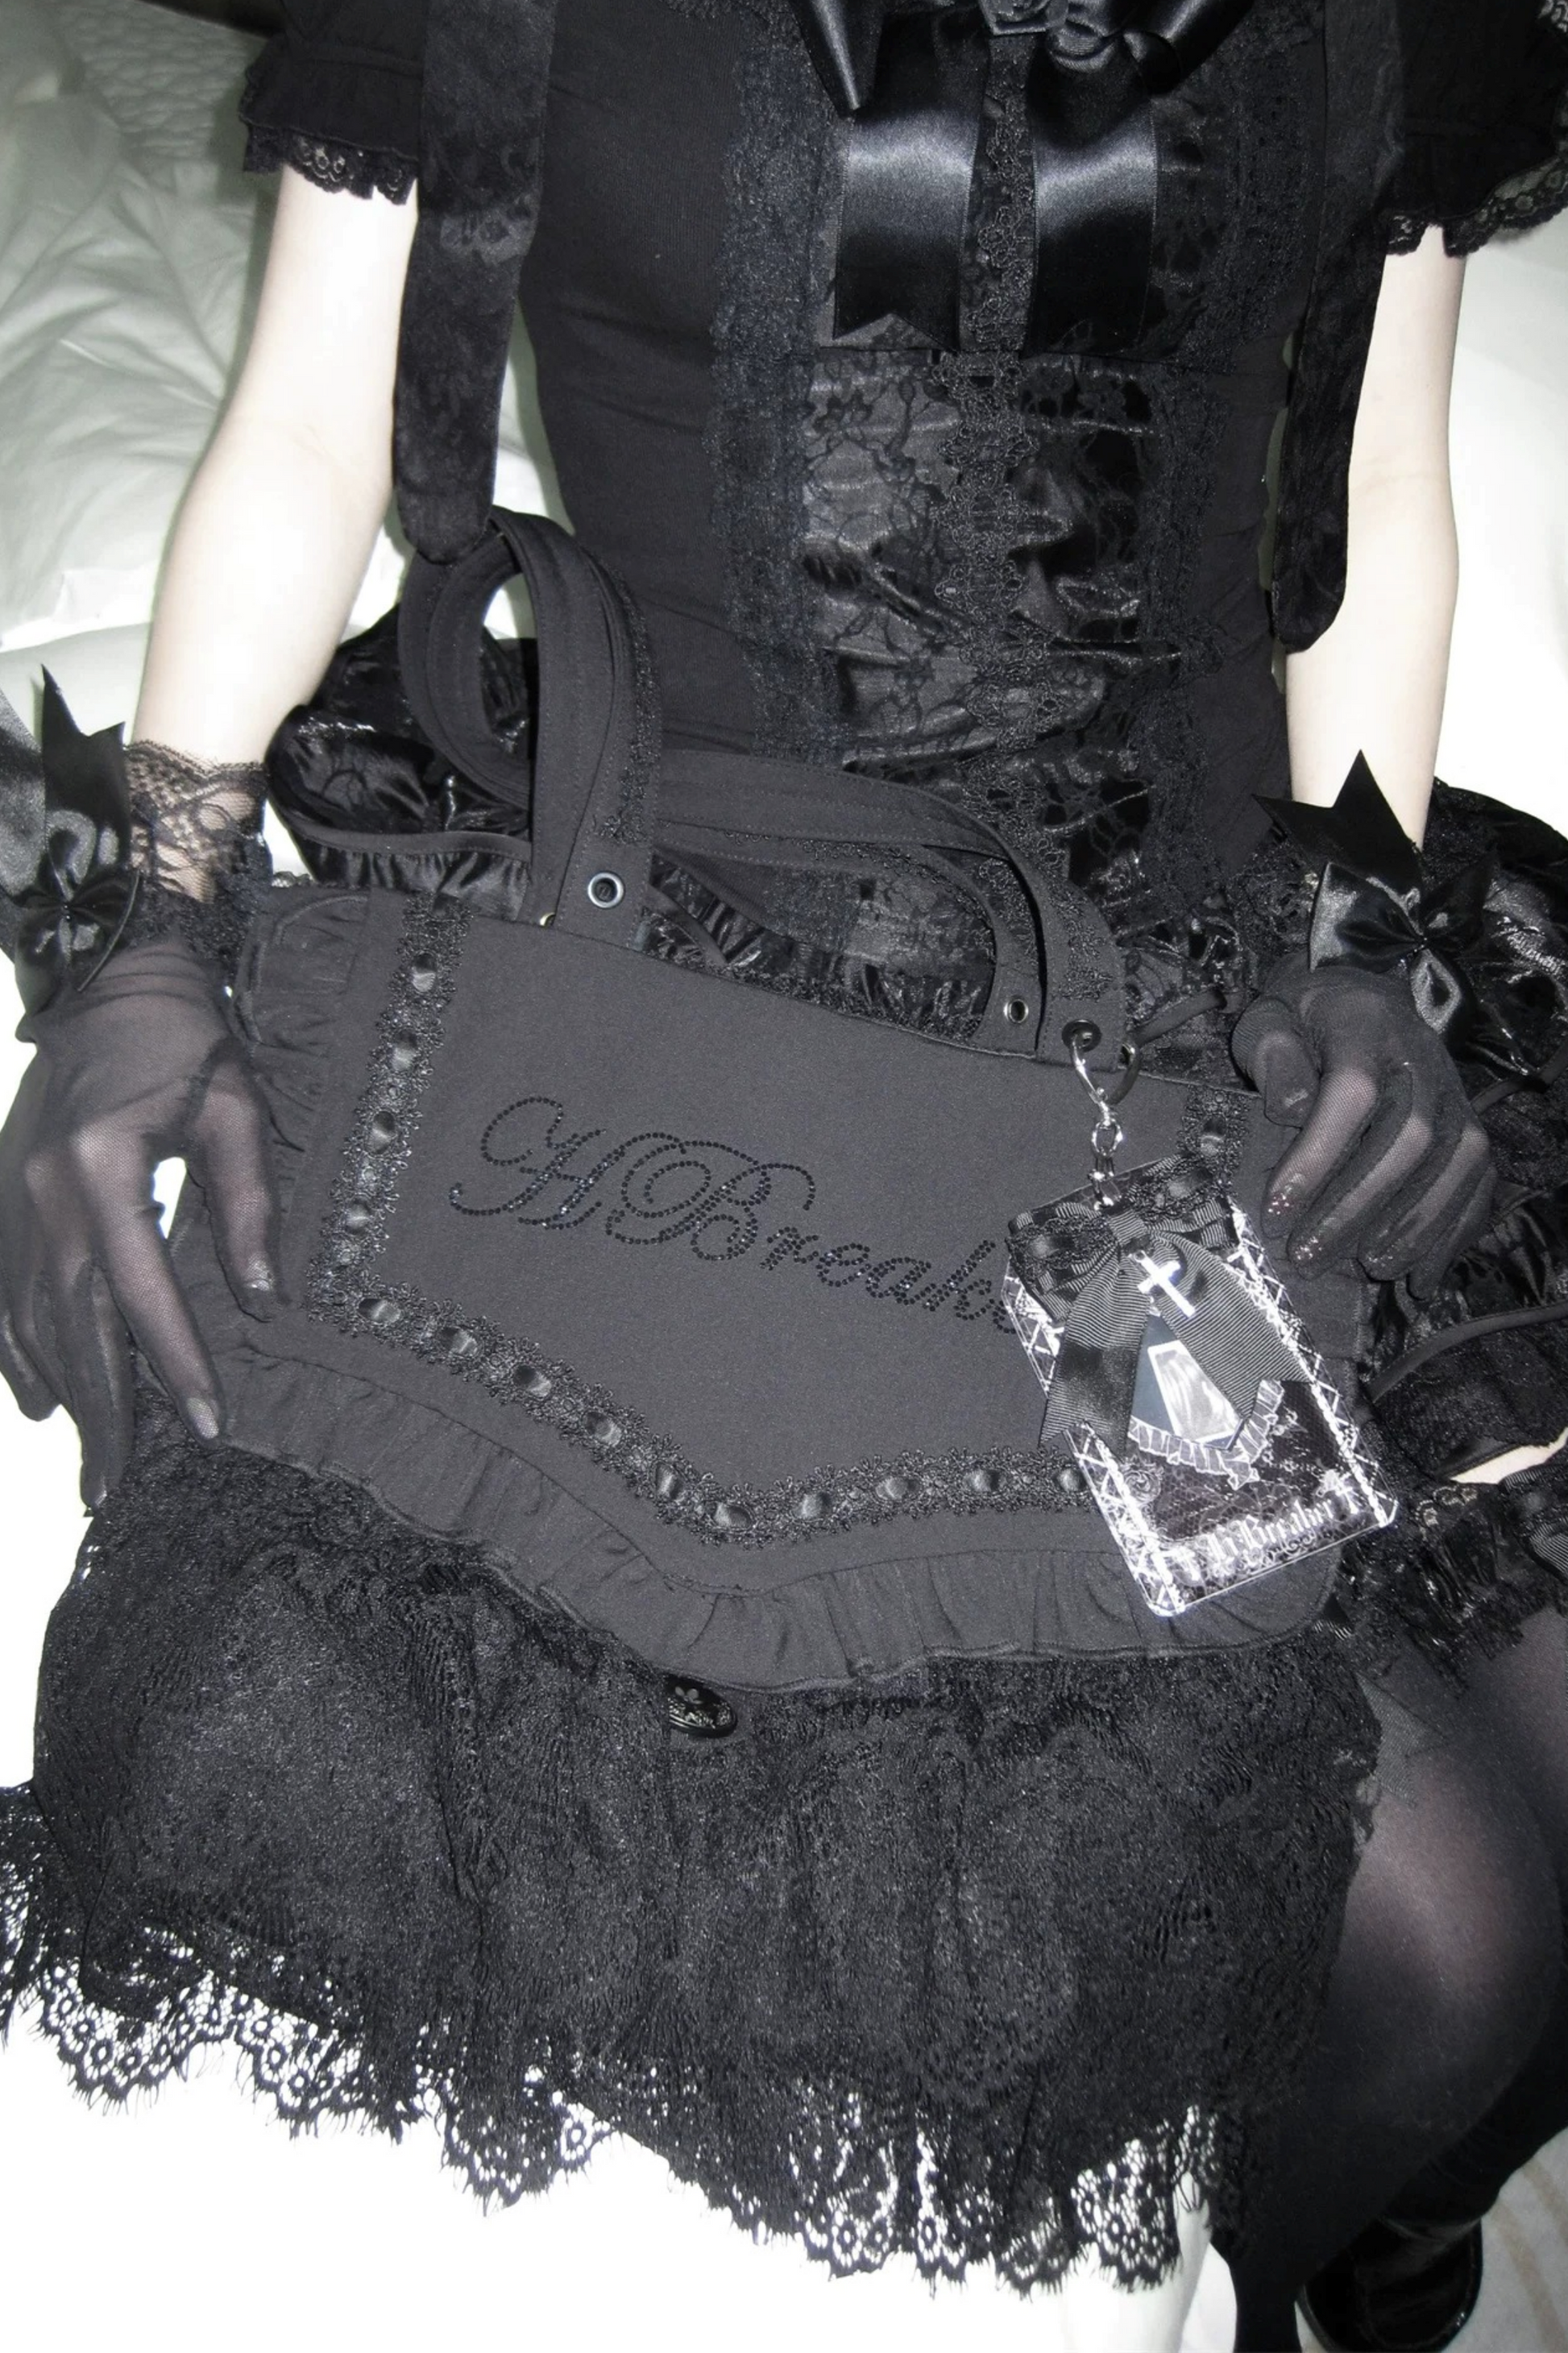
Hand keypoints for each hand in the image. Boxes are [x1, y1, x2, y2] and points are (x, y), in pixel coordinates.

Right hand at [0, 936, 279, 1504]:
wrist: (107, 977)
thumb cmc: (186, 1041)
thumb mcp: (237, 1111)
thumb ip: (250, 1205)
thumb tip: (262, 1298)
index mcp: (103, 1171)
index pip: (143, 1293)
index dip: (175, 1366)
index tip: (208, 1427)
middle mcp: (42, 1194)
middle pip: (72, 1325)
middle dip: (102, 1414)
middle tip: (117, 1491)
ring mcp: (10, 1196)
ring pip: (28, 1317)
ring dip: (62, 1394)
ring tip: (89, 1464)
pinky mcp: (1, 1194)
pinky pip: (1, 1291)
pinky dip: (18, 1349)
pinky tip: (40, 1398)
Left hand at [1231, 954, 1493, 1295]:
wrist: (1366, 995)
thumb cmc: (1304, 1019)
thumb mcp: (1270, 1019)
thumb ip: (1272, 1055)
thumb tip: (1287, 1108)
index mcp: (1364, 1024)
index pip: (1350, 1094)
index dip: (1316, 1157)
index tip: (1276, 1212)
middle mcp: (1422, 1058)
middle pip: (1406, 1137)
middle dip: (1356, 1206)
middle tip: (1308, 1256)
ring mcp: (1455, 1092)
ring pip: (1453, 1162)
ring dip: (1413, 1224)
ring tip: (1371, 1269)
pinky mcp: (1470, 1123)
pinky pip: (1478, 1179)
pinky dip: (1453, 1230)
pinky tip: (1421, 1274)